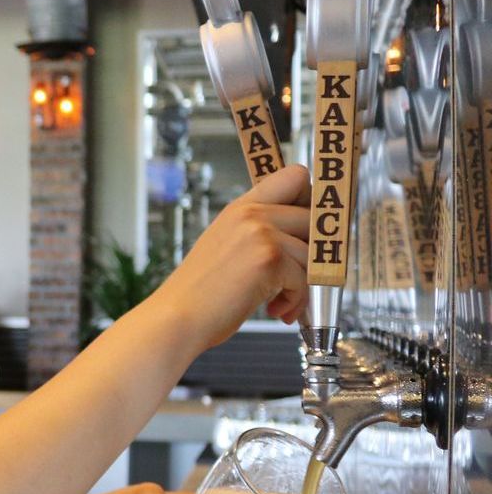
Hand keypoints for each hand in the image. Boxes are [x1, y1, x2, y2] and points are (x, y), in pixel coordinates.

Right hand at [141, 164, 310, 350]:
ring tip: (279, 301)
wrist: (176, 318)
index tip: (309, 227)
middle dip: (316, 251)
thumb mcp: (226, 247)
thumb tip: (305, 241)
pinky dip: (295, 301)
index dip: (312, 199)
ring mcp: (261, 234)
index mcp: (240, 208)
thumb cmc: (200, 293)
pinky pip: (305, 279)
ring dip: (303, 284)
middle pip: (315, 217)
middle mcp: (251, 214)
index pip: (294, 175)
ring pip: (313, 254)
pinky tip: (275, 310)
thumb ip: (259, 233)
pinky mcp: (269, 260)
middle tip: (301, 274)